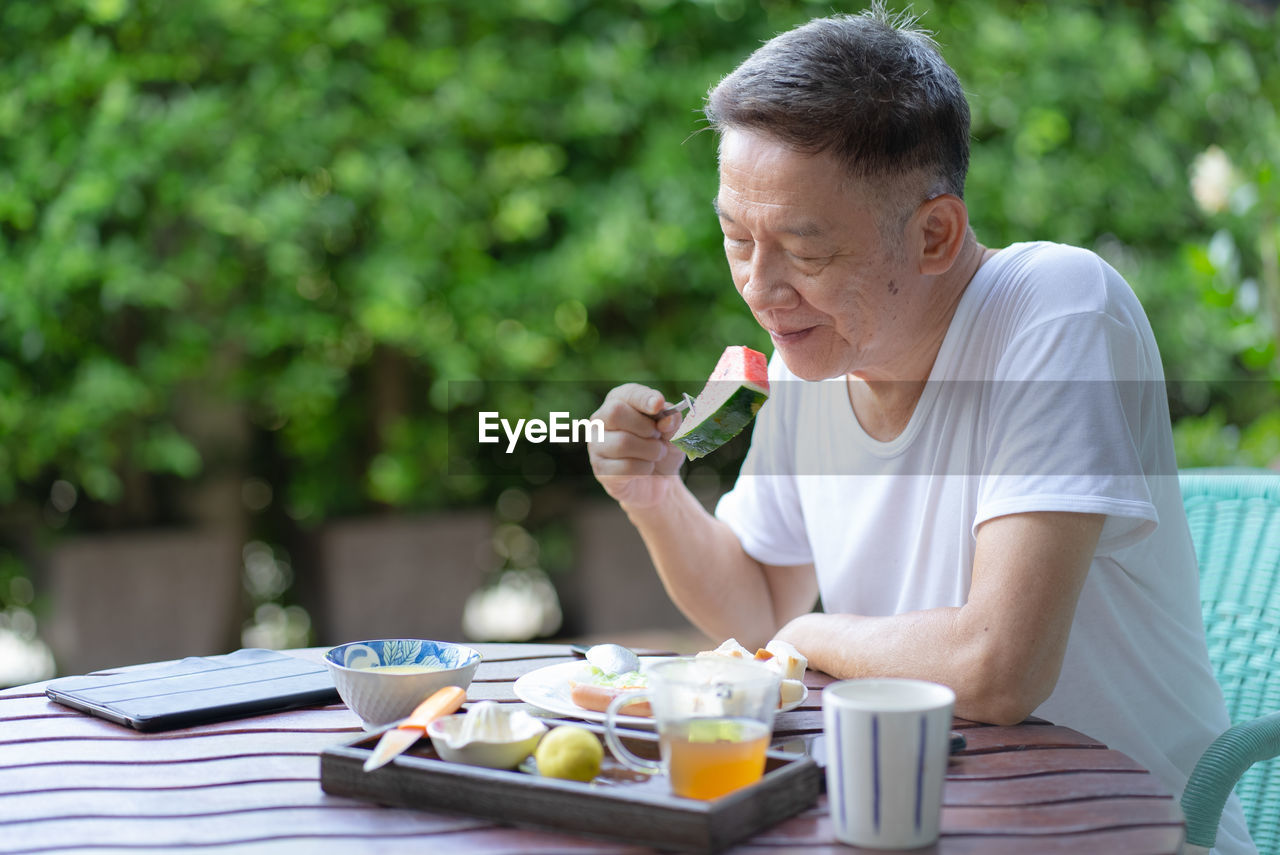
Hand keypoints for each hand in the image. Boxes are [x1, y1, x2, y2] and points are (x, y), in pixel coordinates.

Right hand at [588, 383, 686, 508]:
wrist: (659, 480)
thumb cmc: (662, 447)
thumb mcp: (675, 432)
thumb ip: (673, 422)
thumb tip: (667, 420)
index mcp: (619, 402)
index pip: (626, 393)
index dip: (643, 398)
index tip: (658, 405)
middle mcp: (601, 420)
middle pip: (615, 412)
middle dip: (645, 426)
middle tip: (658, 436)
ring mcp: (597, 446)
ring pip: (622, 442)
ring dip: (650, 451)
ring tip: (656, 454)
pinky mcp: (600, 470)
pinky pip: (625, 467)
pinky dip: (644, 469)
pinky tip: (645, 469)